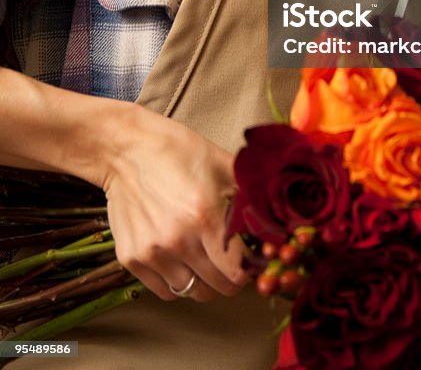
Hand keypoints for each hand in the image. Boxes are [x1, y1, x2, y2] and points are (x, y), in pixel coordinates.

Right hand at [99, 104, 250, 301]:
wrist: (126, 148)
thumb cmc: (177, 151)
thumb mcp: (222, 164)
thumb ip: (249, 195)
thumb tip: (273, 220)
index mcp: (205, 216)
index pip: (237, 272)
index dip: (249, 271)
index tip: (249, 262)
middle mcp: (178, 240)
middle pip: (217, 287)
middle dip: (230, 278)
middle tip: (229, 261)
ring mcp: (152, 252)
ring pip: (190, 292)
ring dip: (202, 281)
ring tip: (203, 258)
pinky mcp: (130, 257)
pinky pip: (163, 291)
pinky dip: (175, 282)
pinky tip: (179, 259)